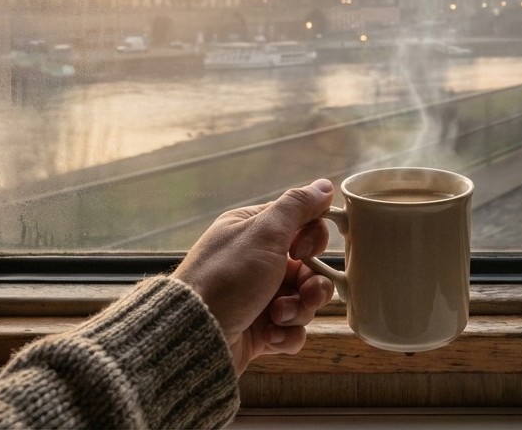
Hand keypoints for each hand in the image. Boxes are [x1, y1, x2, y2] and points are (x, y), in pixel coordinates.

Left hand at [173, 179, 335, 372]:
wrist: (196, 335)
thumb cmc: (228, 277)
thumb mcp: (265, 232)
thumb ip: (297, 206)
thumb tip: (325, 185)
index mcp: (254, 232)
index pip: (302, 226)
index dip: (313, 239)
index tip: (301, 251)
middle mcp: (257, 262)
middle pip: (309, 268)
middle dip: (313, 284)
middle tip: (305, 292)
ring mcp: (259, 297)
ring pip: (305, 301)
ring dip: (299, 310)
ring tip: (278, 317)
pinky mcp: (260, 329)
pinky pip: (292, 330)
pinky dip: (287, 334)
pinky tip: (271, 335)